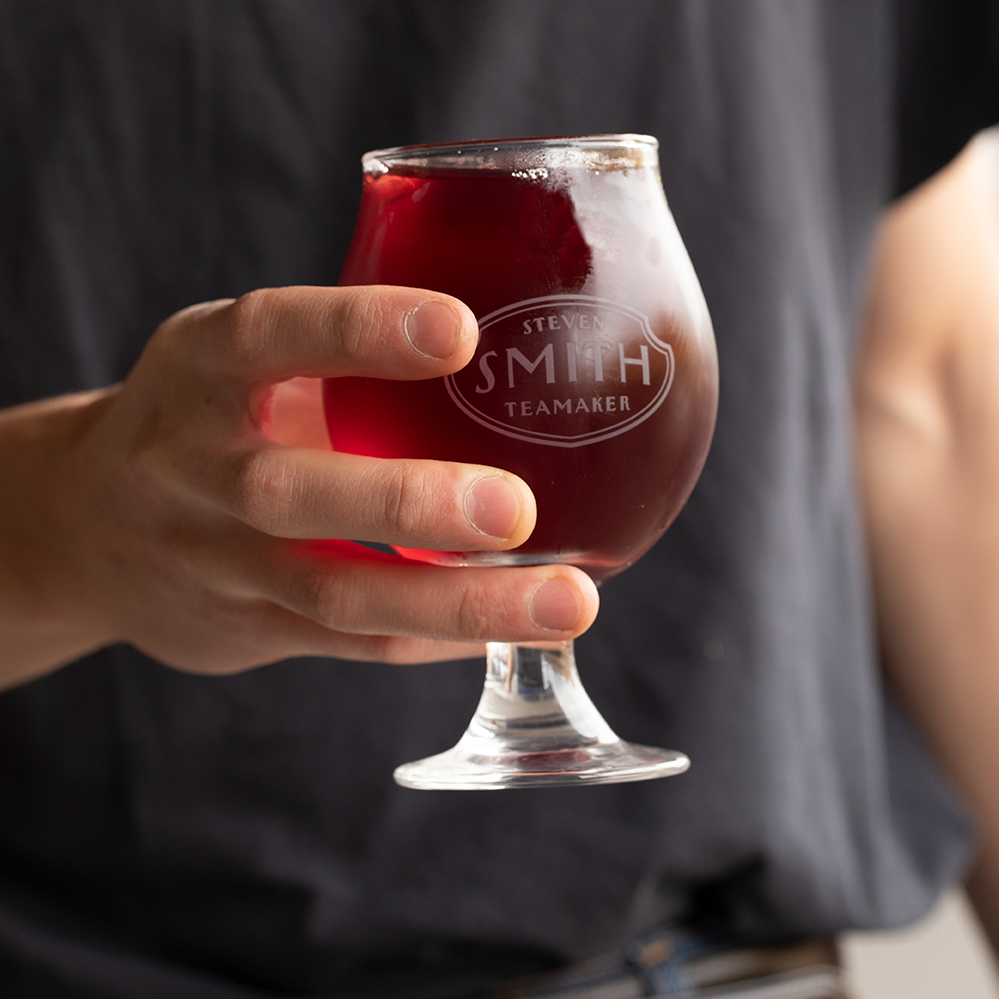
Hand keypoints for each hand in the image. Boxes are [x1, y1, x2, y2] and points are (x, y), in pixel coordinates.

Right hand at [0, 286, 598, 687]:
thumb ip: (337, 344)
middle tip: (518, 508)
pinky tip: (521, 628)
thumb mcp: (238, 358)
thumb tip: (511, 314)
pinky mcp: (248, 629)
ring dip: (457, 601)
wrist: (86, 524)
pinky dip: (441, 637)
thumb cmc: (206, 419)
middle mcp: (196, 467)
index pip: (269, 335)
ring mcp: (218, 560)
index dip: (358, 330)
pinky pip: (354, 641)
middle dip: (407, 503)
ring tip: (569, 602)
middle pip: (292, 491)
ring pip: (336, 591)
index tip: (460, 330)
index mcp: (201, 369)